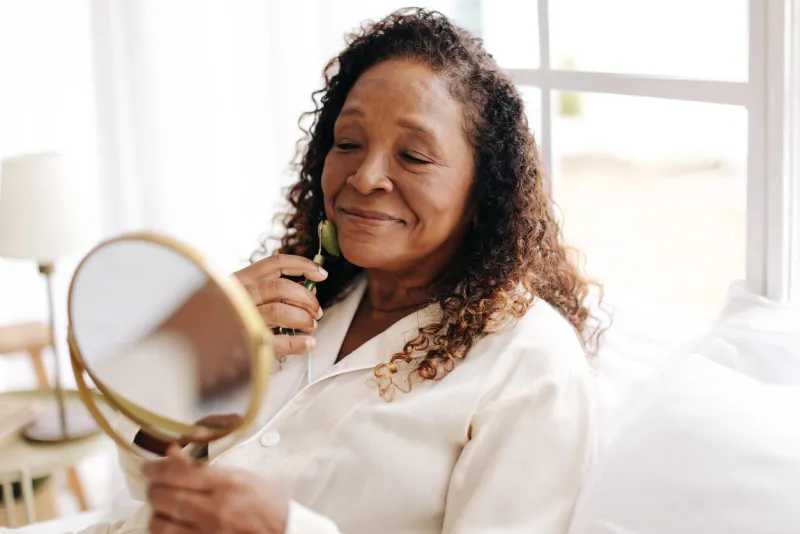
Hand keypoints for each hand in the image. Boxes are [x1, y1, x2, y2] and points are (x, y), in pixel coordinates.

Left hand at [144, 446, 288, 533]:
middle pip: (162, 498)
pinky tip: (172, 525)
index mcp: (226, 484)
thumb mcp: (240, 477)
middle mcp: (213, 509)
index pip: (176, 473)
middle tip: (155, 486)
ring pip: (159, 524)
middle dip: (153, 490)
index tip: (149, 468)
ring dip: (156, 514)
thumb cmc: (265, 504)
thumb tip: (172, 453)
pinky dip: (166, 531)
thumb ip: (204, 468)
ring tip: (163, 508)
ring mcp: (207, 533)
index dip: (155, 468)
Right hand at [234, 253, 326, 357]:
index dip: (303, 265)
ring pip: (281, 311)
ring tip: (311, 326)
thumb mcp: (246, 296)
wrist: (201, 344)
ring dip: (303, 318)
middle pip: (282, 287)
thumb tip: (310, 291)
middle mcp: (241, 295)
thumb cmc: (229, 318)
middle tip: (317, 311)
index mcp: (242, 279)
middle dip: (306, 298)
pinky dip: (298, 343)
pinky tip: (308, 343)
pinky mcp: (246, 343)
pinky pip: (278, 342)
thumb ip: (274, 289)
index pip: (276, 263)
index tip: (322, 274)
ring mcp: (242, 318)